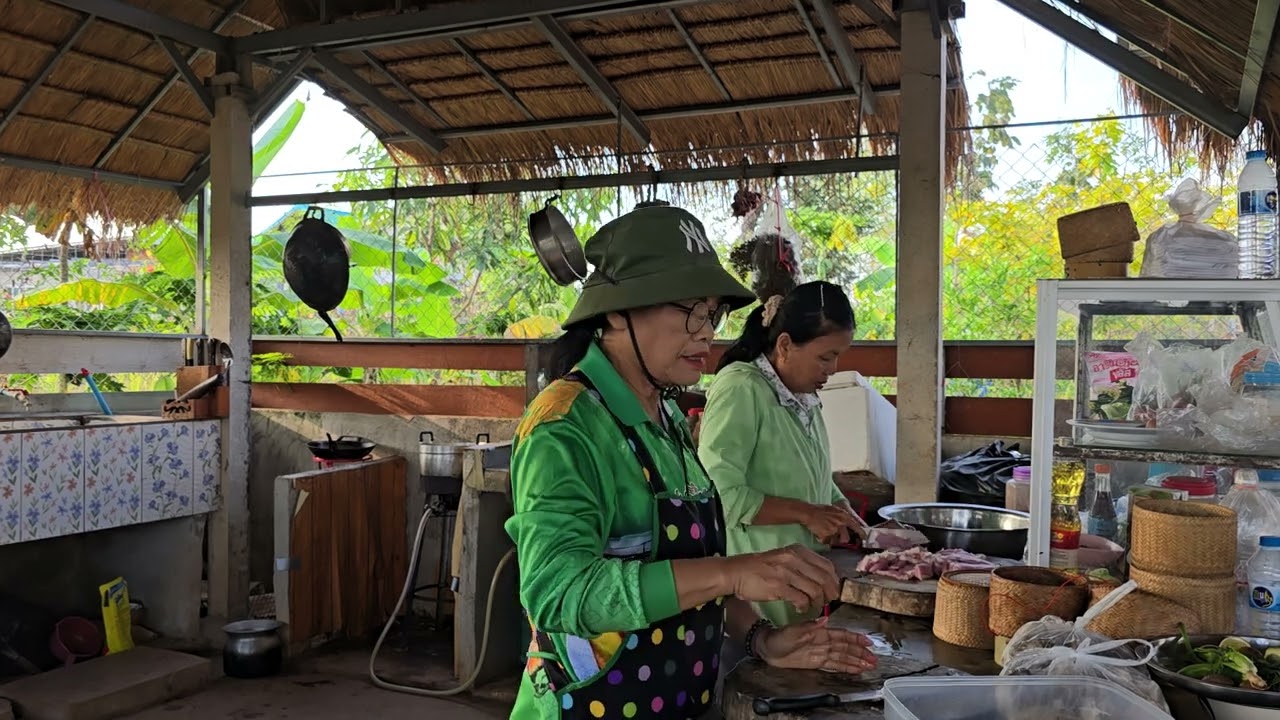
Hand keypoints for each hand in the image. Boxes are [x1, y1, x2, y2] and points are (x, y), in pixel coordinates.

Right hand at [723, 544, 840, 612]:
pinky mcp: (778, 586)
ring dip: (817, 602)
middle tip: (827, 602)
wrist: (735, 572)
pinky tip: (800, 609)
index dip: (834, 580)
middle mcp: (794, 559)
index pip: (827, 565)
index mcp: (797, 551)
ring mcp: (786, 572)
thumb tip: (823, 578)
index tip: (832, 590)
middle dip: (829, 593)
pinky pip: (801, 599)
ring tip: (813, 606)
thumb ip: (802, 565)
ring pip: (815, 590)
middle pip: (824, 578)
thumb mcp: (783, 558)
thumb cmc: (759, 567)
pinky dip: (804, 606)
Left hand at [759, 617, 877, 673]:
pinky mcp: (817, 663)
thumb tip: (826, 619)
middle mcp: (824, 643)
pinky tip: (855, 670)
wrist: (768, 649)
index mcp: (820, 633)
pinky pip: (835, 665)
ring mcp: (822, 653)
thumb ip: (810, 627)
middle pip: (846, 648)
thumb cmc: (779, 637)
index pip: (842, 636)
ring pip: (843, 657)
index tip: (868, 642)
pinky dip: (846, 667)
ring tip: (870, 665)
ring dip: (856, 661)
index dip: (856, 639)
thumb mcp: (793, 631)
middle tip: (874, 659)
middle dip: (860, 653)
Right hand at [802, 504, 862, 545]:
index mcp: (844, 516)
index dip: (861, 533)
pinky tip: (819, 532)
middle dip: (842, 540)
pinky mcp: (826, 535)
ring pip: (835, 541)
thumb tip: (849, 523)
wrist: (809, 512)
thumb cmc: (820, 510)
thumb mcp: (835, 509)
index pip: (856, 526)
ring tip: (825, 532)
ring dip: (831, 539)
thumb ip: (843, 516)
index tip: (864, 538)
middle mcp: (840, 523)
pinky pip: (826, 542)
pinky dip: (823, 539)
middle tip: (836, 537)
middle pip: (846, 538)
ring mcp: (833, 530)